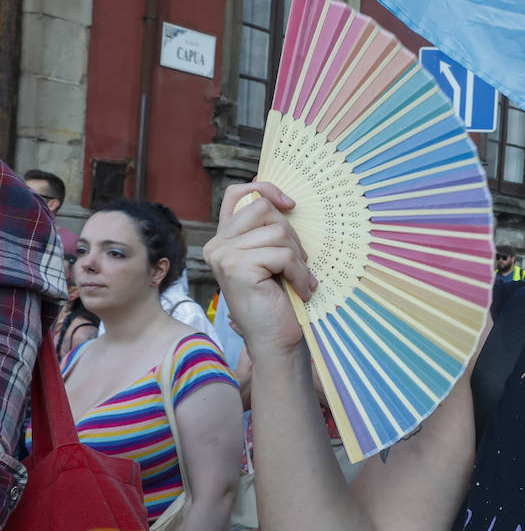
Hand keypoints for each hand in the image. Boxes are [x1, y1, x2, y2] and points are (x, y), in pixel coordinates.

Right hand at [203, 182, 314, 356]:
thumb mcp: (272, 259)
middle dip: (291, 234)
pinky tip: (300, 290)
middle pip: (264, 209)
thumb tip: (283, 200)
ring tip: (299, 280)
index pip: (237, 195)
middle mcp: (217, 245)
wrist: (275, 340)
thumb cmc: (278, 301)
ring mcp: (224, 255)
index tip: (289, 204)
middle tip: (298, 263)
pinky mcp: (237, 266)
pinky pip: (283, 255)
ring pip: (278, 232)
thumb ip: (268, 232)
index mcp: (224, 240)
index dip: (264, 189)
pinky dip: (300, 273)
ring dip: (298, 259)